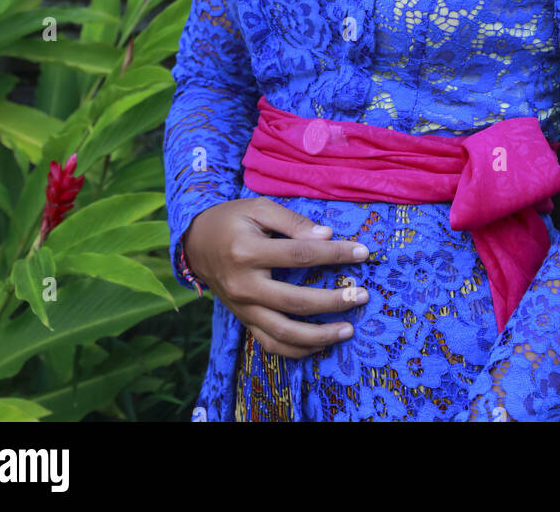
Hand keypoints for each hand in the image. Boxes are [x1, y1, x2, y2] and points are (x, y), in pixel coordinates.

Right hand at [183, 198, 369, 357]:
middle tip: (363, 296)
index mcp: (248, 250)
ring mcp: (243, 308)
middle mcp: (245, 285)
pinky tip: (321, 344)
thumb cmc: (232, 220)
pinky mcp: (243, 321)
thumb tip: (327, 236)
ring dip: (320, 336)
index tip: (363, 253)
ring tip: (348, 330)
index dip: (335, 254)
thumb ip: (293, 222)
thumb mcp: (259, 208)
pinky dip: (297, 350)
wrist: (196, 243)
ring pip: (284, 333)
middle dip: (334, 301)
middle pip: (296, 301)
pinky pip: (270, 344)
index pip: (301, 255)